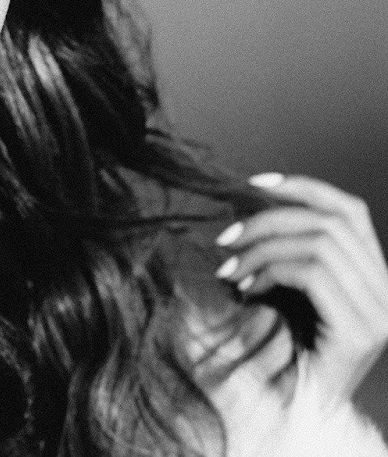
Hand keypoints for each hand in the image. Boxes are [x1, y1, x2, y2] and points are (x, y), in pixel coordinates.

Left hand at [214, 173, 387, 406]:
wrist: (293, 413)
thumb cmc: (281, 353)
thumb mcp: (283, 290)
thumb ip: (284, 253)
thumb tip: (244, 209)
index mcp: (373, 277)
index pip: (350, 210)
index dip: (303, 186)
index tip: (254, 183)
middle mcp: (386, 291)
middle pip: (330, 221)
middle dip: (268, 220)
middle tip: (225, 238)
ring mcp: (380, 312)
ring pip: (319, 243)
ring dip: (262, 249)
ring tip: (231, 270)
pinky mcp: (362, 331)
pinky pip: (313, 273)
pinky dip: (271, 272)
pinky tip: (247, 291)